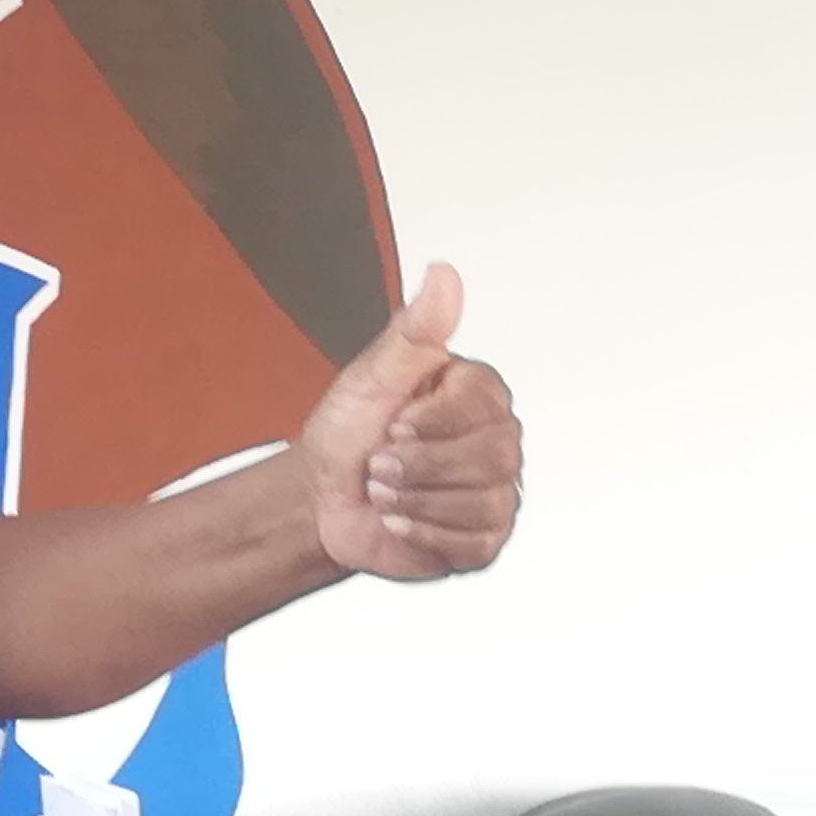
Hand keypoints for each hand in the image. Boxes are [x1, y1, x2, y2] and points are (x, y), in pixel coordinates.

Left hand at [293, 263, 520, 580]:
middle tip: (381, 461)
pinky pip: (476, 539)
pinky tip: (401, 517)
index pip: (480, 404)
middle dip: (416, 465)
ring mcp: (494, 489)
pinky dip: (425, 531)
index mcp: (475, 394)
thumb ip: (414, 331)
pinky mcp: (484, 535)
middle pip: (487, 457)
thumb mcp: (371, 376)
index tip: (395, 422)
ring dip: (415, 498)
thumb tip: (442, 276)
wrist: (320, 499)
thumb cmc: (346, 436)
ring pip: (482, 500)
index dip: (428, 421)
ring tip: (386, 490)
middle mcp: (494, 439)